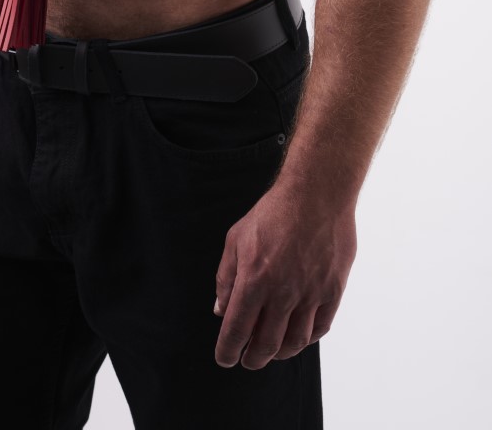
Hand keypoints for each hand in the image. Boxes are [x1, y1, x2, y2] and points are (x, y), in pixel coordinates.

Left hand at [213, 180, 356, 368]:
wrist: (316, 194)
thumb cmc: (273, 212)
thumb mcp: (236, 238)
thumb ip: (226, 276)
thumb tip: (220, 309)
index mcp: (254, 280)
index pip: (236, 330)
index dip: (228, 350)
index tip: (225, 358)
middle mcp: (282, 293)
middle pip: (266, 344)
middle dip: (253, 359)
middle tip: (247, 360)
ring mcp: (310, 293)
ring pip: (294, 342)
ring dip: (279, 353)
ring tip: (271, 351)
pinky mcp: (333, 290)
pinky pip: (320, 327)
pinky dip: (306, 339)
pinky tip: (298, 335)